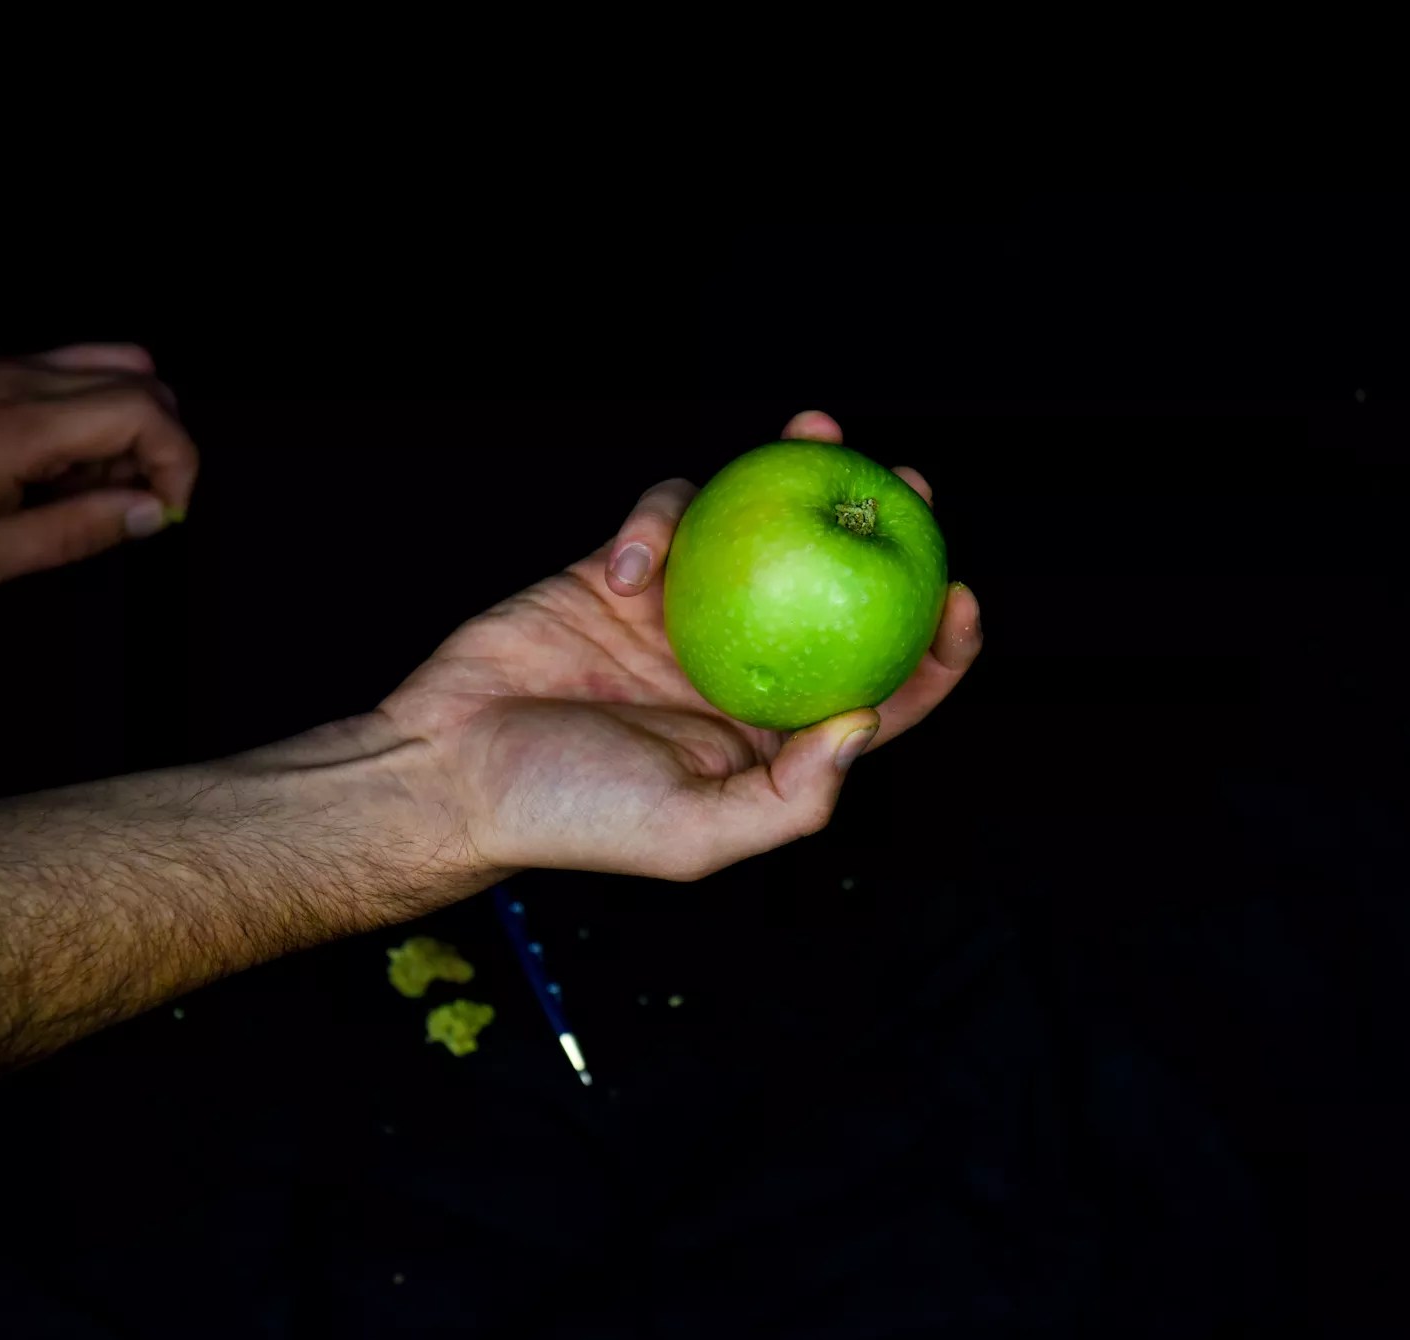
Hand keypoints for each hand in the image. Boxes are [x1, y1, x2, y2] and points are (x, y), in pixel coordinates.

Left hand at [0, 343, 196, 600]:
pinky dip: (94, 416)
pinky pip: (74, 373)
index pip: (144, 411)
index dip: (178, 463)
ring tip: (91, 488)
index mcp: (15, 431)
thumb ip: (75, 532)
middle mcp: (15, 383)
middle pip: (143, 378)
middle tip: (129, 505)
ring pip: (115, 364)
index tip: (163, 511)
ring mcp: (1, 369)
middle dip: (162, 445)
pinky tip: (57, 469)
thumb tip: (151, 514)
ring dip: (129, 427)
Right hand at [378, 410, 983, 881]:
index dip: (934, 647)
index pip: (881, 691)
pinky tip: (629, 568)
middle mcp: (741, 670)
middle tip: (904, 482)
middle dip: (878, 529)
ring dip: (788, 476)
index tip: (959, 596)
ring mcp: (685, 616)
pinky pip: (665, 517)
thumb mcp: (694, 835)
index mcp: (774, 739)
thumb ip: (793, 798)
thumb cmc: (570, 816)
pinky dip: (652, 524)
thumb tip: (870, 722)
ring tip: (815, 434)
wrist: (451, 770)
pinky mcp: (625, 572)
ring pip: (757, 528)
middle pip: (833, 589)